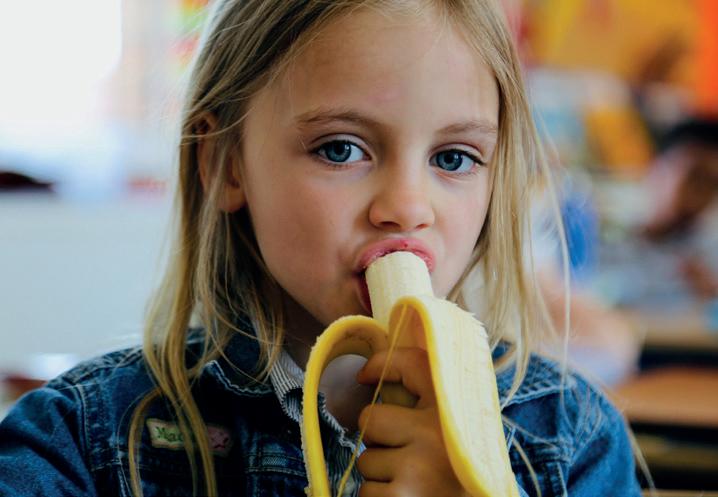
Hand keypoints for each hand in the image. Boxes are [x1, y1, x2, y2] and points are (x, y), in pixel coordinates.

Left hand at [355, 347, 468, 496]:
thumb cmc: (458, 471)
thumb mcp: (455, 430)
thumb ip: (429, 404)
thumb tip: (376, 373)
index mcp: (454, 410)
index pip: (412, 364)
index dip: (382, 364)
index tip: (365, 375)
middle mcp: (438, 433)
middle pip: (371, 418)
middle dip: (376, 439)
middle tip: (405, 455)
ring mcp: (419, 467)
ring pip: (366, 460)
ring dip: (380, 474)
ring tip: (412, 481)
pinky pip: (366, 492)